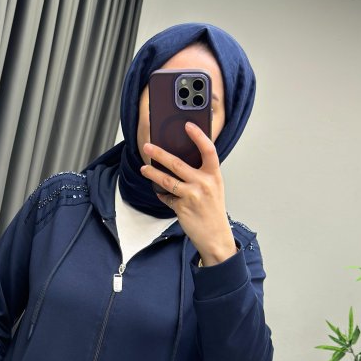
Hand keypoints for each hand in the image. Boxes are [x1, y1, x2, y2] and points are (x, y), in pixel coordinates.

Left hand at [140, 123, 236, 263]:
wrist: (215, 236)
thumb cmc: (213, 210)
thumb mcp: (214, 188)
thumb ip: (202, 174)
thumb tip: (180, 161)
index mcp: (214, 175)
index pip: (208, 150)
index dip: (198, 136)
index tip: (187, 125)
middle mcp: (204, 183)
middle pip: (177, 163)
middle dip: (159, 154)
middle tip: (148, 147)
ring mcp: (192, 196)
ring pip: (166, 180)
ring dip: (152, 173)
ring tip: (144, 169)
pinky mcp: (181, 207)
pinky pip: (166, 197)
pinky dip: (162, 194)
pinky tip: (160, 192)